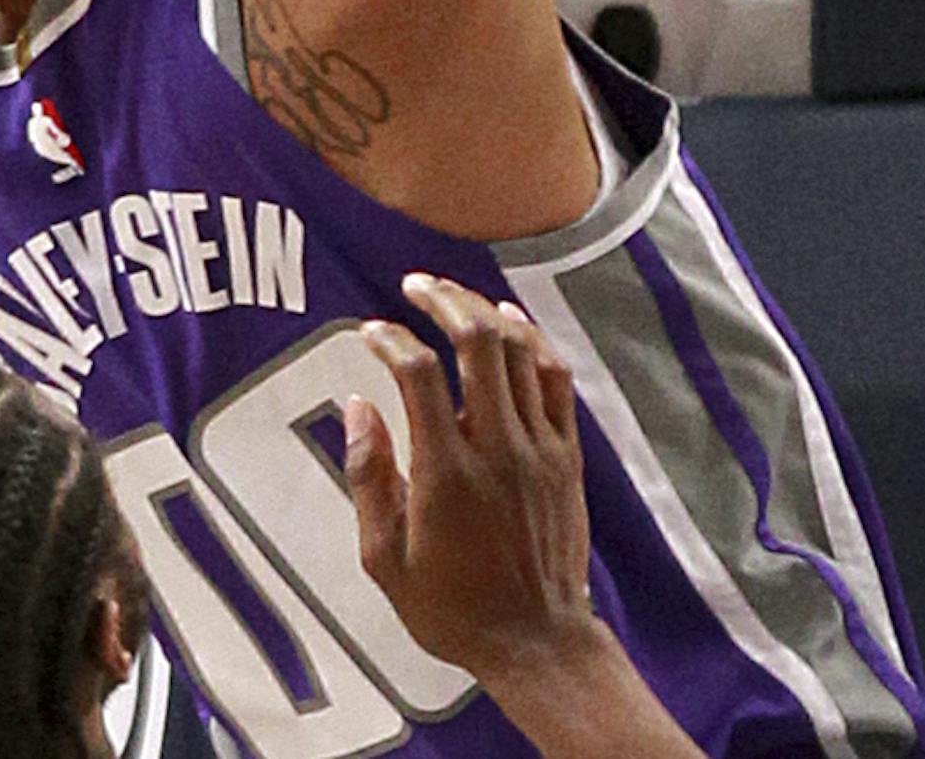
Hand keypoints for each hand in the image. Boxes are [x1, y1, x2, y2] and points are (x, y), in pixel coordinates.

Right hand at [348, 276, 594, 683]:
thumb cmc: (452, 608)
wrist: (534, 638)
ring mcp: (538, 446)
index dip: (390, 339)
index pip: (417, 375)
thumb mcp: (386, 559)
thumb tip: (357, 406)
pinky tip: (511, 321)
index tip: (370, 331)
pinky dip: (533, 340)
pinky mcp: (567, 452)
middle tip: (416, 285)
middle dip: (444, 300)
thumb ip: (368, 478)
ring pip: (518, 350)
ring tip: (455, 296)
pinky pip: (555, 377)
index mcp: (445, 474)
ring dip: (485, 312)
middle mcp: (496, 447)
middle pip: (477, 342)